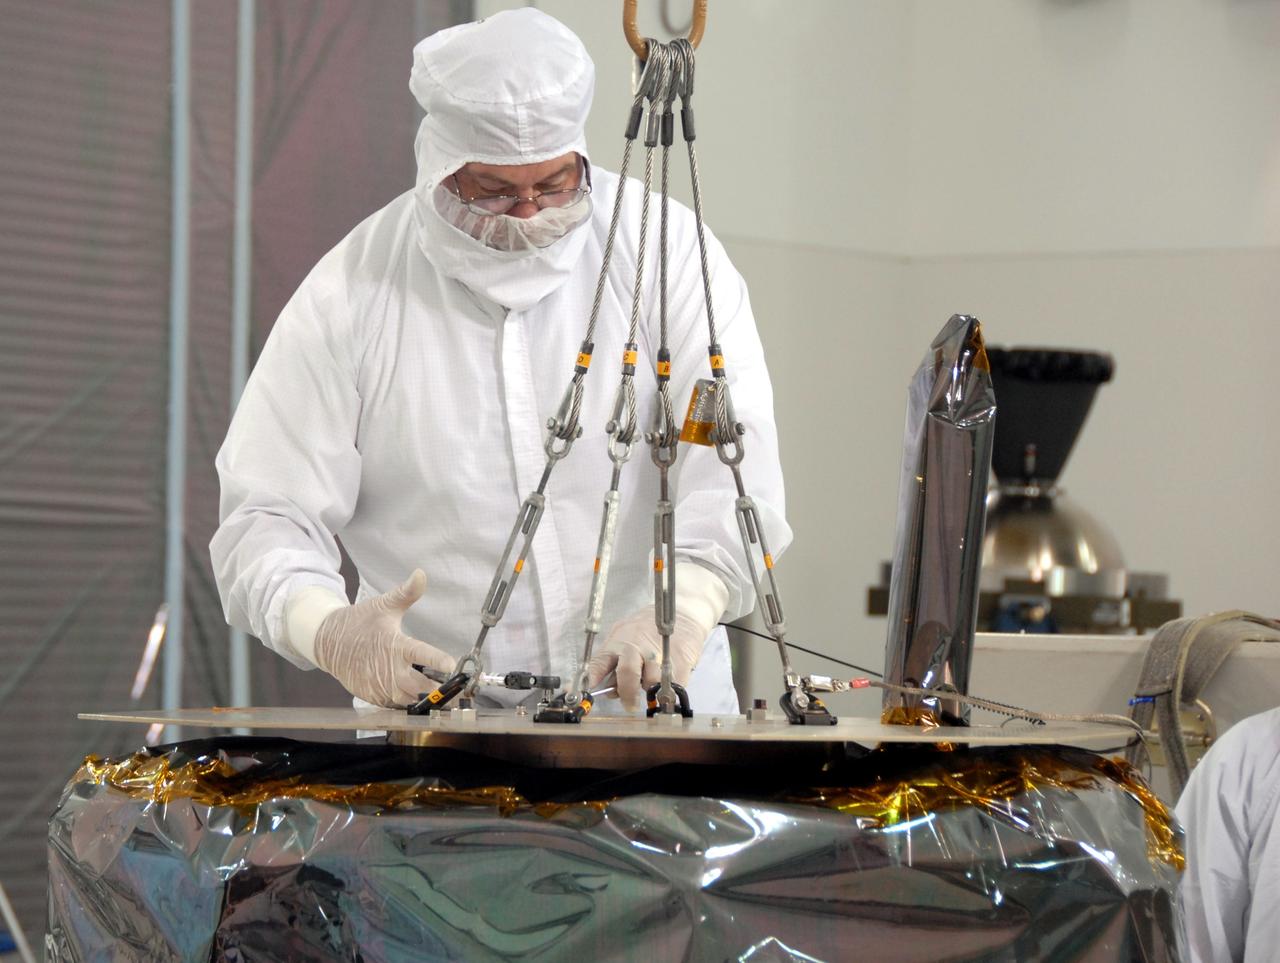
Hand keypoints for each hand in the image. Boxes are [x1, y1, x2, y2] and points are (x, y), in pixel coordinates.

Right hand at [301, 570, 454, 706]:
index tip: (452, 665)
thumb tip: (421, 574)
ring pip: (408, 700)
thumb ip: (406, 593)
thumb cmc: (360, 622)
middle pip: (420, 685)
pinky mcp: (372, 696)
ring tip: (443, 698)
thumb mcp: (383, 605)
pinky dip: (407, 705)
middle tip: (457, 691)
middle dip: (438, 689)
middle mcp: (388, 668)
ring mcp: (379, 685)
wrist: (329, 642)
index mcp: (395, 645)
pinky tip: (418, 700)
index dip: (437, 660)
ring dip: (424, 699)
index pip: (420, 654)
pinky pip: (394, 707)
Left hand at [585, 564, 729, 712]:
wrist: (683, 615)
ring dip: (651, 690)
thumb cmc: (648, 629)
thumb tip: (608, 690)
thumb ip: (614, 664)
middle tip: (630, 705)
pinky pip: (672, 684)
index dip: (592, 678)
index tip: (586, 692)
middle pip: (628, 673)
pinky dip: (669, 690)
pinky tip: (668, 684)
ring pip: (651, 681)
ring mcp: (659, 652)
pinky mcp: (680, 659)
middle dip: (627, 694)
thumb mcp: (624, 638)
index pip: (599, 662)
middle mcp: (636, 646)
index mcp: (617, 642)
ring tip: (653, 687)